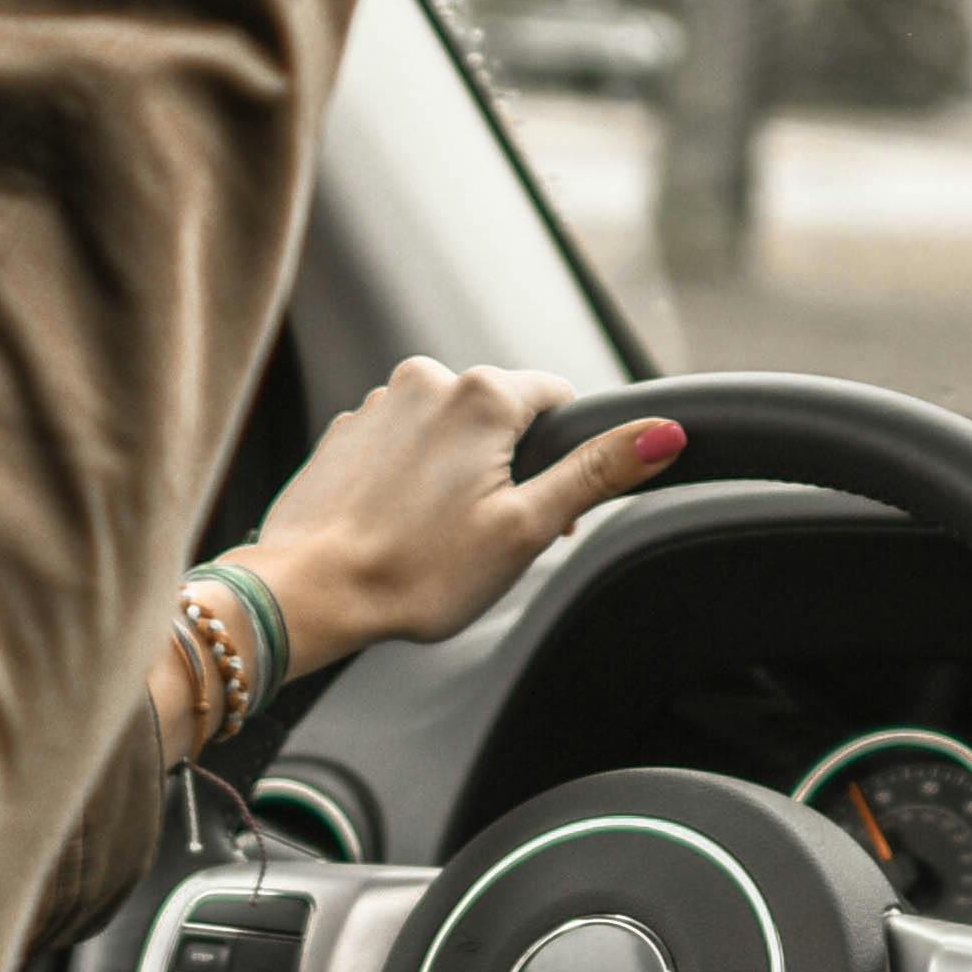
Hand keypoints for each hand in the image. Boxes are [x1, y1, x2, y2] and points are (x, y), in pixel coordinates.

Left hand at [230, 360, 688, 674]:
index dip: (564, 459)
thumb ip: (597, 473)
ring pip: (449, 431)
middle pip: (501, 416)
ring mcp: (379, 403)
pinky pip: (400, 445)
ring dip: (457, 473)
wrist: (306, 592)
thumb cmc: (417, 571)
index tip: (542, 512)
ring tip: (435, 538)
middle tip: (489, 537)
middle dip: (509, 468)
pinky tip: (397, 528)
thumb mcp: (526, 528)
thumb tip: (665, 431)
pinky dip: (409, 479)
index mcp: (482, 395)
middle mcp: (428, 380)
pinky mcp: (344, 433)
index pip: (558, 399)